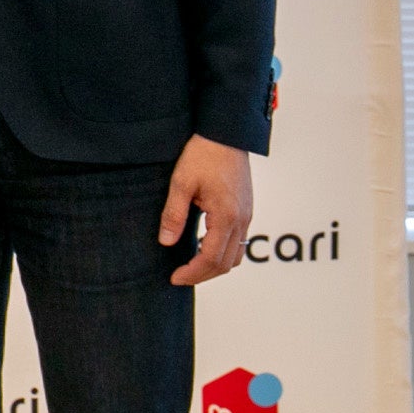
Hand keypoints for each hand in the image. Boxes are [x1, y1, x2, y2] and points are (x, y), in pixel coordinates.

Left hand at [159, 135, 253, 285]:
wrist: (226, 134)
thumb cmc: (203, 155)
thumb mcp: (181, 183)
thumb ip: (174, 214)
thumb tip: (166, 242)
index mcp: (226, 216)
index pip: (211, 258)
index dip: (193, 273)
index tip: (174, 278)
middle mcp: (242, 220)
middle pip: (227, 263)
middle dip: (203, 275)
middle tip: (179, 277)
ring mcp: (247, 216)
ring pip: (236, 255)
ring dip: (215, 266)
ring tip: (191, 266)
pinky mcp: (246, 210)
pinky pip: (239, 242)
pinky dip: (223, 253)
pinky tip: (203, 248)